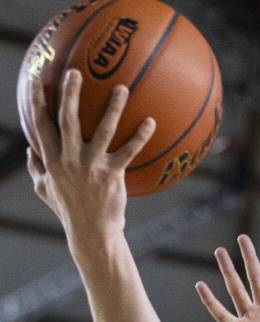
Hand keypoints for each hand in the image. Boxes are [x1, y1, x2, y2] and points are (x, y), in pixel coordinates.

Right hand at [26, 69, 154, 245]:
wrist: (92, 233)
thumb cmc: (69, 211)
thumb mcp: (45, 190)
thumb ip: (36, 169)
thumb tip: (28, 150)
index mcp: (51, 159)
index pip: (40, 123)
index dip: (36, 99)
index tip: (36, 77)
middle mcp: (70, 160)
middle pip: (67, 120)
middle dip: (69, 93)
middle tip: (75, 72)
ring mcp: (92, 167)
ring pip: (102, 130)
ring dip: (113, 107)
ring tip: (122, 88)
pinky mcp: (112, 176)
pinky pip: (129, 152)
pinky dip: (140, 136)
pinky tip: (151, 122)